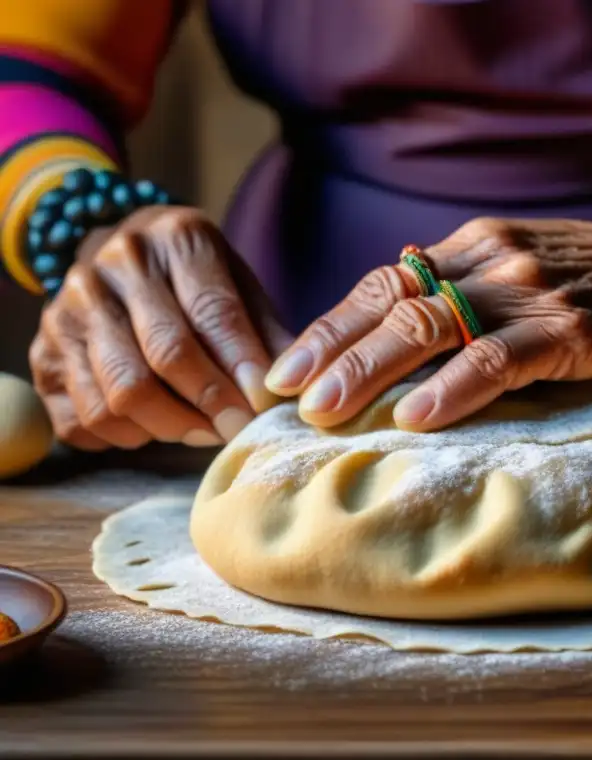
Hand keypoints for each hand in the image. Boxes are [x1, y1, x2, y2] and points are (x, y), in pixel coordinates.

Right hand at [29, 206, 291, 450]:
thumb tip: (296, 386)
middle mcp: (114, 265)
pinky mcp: (42, 354)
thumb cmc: (195, 281)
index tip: (265, 407)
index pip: (213, 312)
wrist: (120, 258)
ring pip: (122, 393)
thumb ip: (268, 332)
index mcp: (176, 237)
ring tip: (204, 430)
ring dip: (172, 426)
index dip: (242, 367)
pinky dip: (127, 438)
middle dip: (211, 404)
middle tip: (238, 429)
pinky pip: (85, 419)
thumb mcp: (240, 285)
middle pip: (165, 355)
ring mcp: (68, 309)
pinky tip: (156, 428)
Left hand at [265, 216, 591, 430]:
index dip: (329, 324)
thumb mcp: (517, 268)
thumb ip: (464, 293)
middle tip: (283, 395)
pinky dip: (451, 388)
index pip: (383, 282)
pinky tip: (414, 416)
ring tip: (325, 411)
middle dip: (331, 351)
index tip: (285, 365)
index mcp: (471, 246)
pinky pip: (496, 358)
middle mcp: (488, 261)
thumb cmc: (591, 277)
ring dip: (369, 370)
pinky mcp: (566, 329)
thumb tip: (398, 344)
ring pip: (430, 327)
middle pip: (392, 303)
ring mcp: (526, 292)